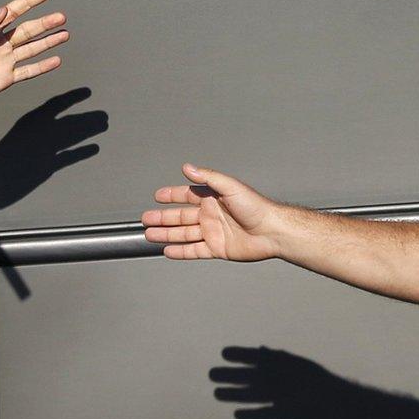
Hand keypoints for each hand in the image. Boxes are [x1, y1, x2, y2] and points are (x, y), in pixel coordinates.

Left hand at [0, 0, 68, 114]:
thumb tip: (4, 11)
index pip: (14, 12)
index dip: (29, 3)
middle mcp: (0, 44)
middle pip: (28, 30)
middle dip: (45, 23)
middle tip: (61, 16)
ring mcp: (5, 61)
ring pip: (32, 49)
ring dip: (49, 42)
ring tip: (64, 34)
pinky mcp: (6, 78)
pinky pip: (28, 71)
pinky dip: (43, 66)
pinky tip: (56, 60)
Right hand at [141, 164, 280, 261]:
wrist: (272, 232)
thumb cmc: (256, 207)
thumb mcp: (229, 187)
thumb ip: (207, 177)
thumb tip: (187, 167)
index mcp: (212, 199)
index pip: (186, 195)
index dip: (171, 195)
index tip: (157, 196)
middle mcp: (210, 215)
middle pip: (180, 217)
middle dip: (162, 217)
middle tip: (146, 219)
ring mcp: (213, 232)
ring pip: (183, 234)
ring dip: (166, 234)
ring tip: (149, 235)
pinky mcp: (217, 248)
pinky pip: (194, 250)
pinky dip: (180, 251)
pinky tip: (168, 251)